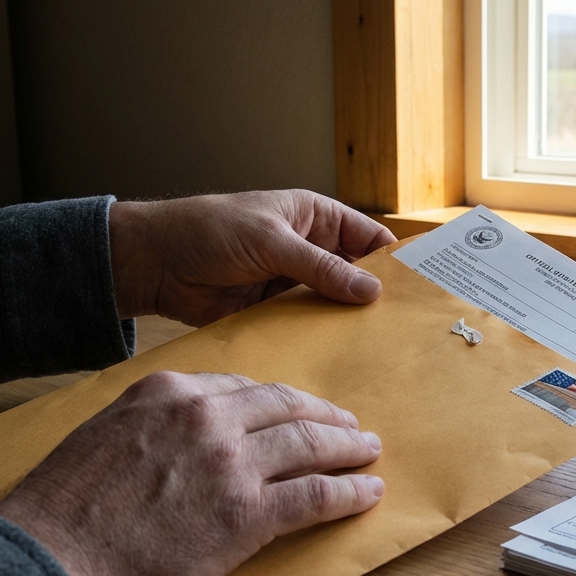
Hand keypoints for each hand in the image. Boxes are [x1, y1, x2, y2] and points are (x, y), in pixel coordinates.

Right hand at [0, 371, 383, 575]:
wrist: (51, 558)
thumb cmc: (64, 509)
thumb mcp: (104, 435)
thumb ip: (151, 424)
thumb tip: (179, 436)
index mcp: (169, 393)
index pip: (243, 388)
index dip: (279, 401)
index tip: (295, 408)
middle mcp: (206, 417)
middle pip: (285, 407)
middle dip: (323, 415)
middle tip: (348, 424)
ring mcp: (231, 462)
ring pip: (309, 444)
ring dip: (347, 447)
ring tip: (367, 451)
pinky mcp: (248, 513)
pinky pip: (316, 494)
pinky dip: (349, 493)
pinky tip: (367, 493)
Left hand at [109, 190, 397, 325]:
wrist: (155, 263)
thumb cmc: (208, 231)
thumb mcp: (271, 242)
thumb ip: (320, 268)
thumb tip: (370, 291)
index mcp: (315, 218)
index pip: (368, 239)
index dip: (393, 261)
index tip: (420, 287)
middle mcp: (310, 250)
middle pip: (356, 276)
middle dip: (377, 297)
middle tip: (406, 327)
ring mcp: (293, 283)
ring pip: (334, 304)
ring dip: (350, 322)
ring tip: (382, 348)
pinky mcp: (275, 312)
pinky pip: (307, 326)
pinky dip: (321, 339)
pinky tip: (341, 357)